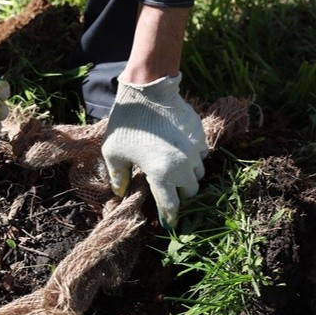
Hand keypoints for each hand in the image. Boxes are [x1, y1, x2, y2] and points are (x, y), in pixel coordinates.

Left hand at [101, 73, 207, 228]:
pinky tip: (181, 151)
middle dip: (181, 194)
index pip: (171, 205)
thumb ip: (118, 176)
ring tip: (175, 169)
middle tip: (169, 189)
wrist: (148, 91)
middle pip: (191, 191)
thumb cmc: (127, 124)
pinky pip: (202, 153)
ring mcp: (194, 149)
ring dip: (189, 176)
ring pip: (199, 172)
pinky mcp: (200, 134)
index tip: (170, 223)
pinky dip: (195, 157)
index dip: (170, 217)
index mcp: (161, 174)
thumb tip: (120, 192)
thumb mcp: (113, 153)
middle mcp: (182, 166)